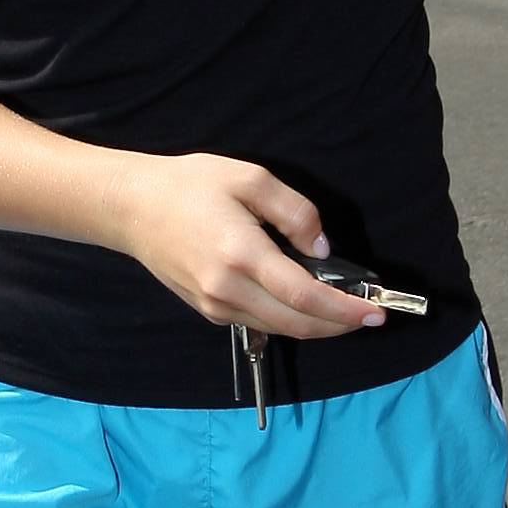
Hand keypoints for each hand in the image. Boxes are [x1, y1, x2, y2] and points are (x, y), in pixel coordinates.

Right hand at [112, 152, 382, 340]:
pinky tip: (305, 302)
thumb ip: (295, 212)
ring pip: (280, 328)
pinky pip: (260, 322)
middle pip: (297, 323)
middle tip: (370, 314)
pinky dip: (290, 319)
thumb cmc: (190, 185)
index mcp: (241, 255)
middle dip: (340, 324)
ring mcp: (215, 306)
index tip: (375, 311)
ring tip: (345, 309)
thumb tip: (323, 249)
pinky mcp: (208, 311)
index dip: (344, 309)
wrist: (132, 208)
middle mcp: (227, 290)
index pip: (304, 296)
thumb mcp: (250, 178)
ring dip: (317, 325)